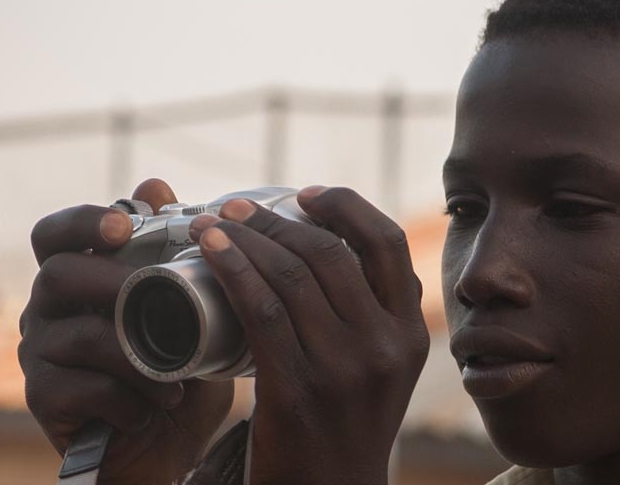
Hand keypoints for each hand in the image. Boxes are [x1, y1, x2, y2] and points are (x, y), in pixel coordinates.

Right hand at [19, 179, 233, 484]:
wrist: (169, 443)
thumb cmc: (177, 366)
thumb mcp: (192, 307)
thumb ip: (172, 250)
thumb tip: (154, 183)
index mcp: (80, 276)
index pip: (55, 233)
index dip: (83, 221)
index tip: (123, 226)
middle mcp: (49, 307)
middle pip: (57, 274)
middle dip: (113, 283)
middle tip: (155, 299)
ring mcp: (40, 353)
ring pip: (79, 335)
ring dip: (138, 355)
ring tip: (178, 376)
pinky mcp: (42, 398)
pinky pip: (79, 388)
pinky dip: (127, 398)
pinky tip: (154, 406)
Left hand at [191, 186, 428, 484]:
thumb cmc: (341, 423)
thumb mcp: (378, 368)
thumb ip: (369, 313)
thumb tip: (330, 243)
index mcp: (409, 334)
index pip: (388, 243)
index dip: (345, 207)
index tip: (305, 196)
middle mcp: (385, 346)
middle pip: (331, 252)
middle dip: (277, 219)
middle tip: (237, 207)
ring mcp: (344, 370)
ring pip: (291, 275)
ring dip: (245, 238)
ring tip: (213, 224)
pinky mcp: (297, 391)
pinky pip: (261, 311)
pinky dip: (232, 271)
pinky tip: (210, 252)